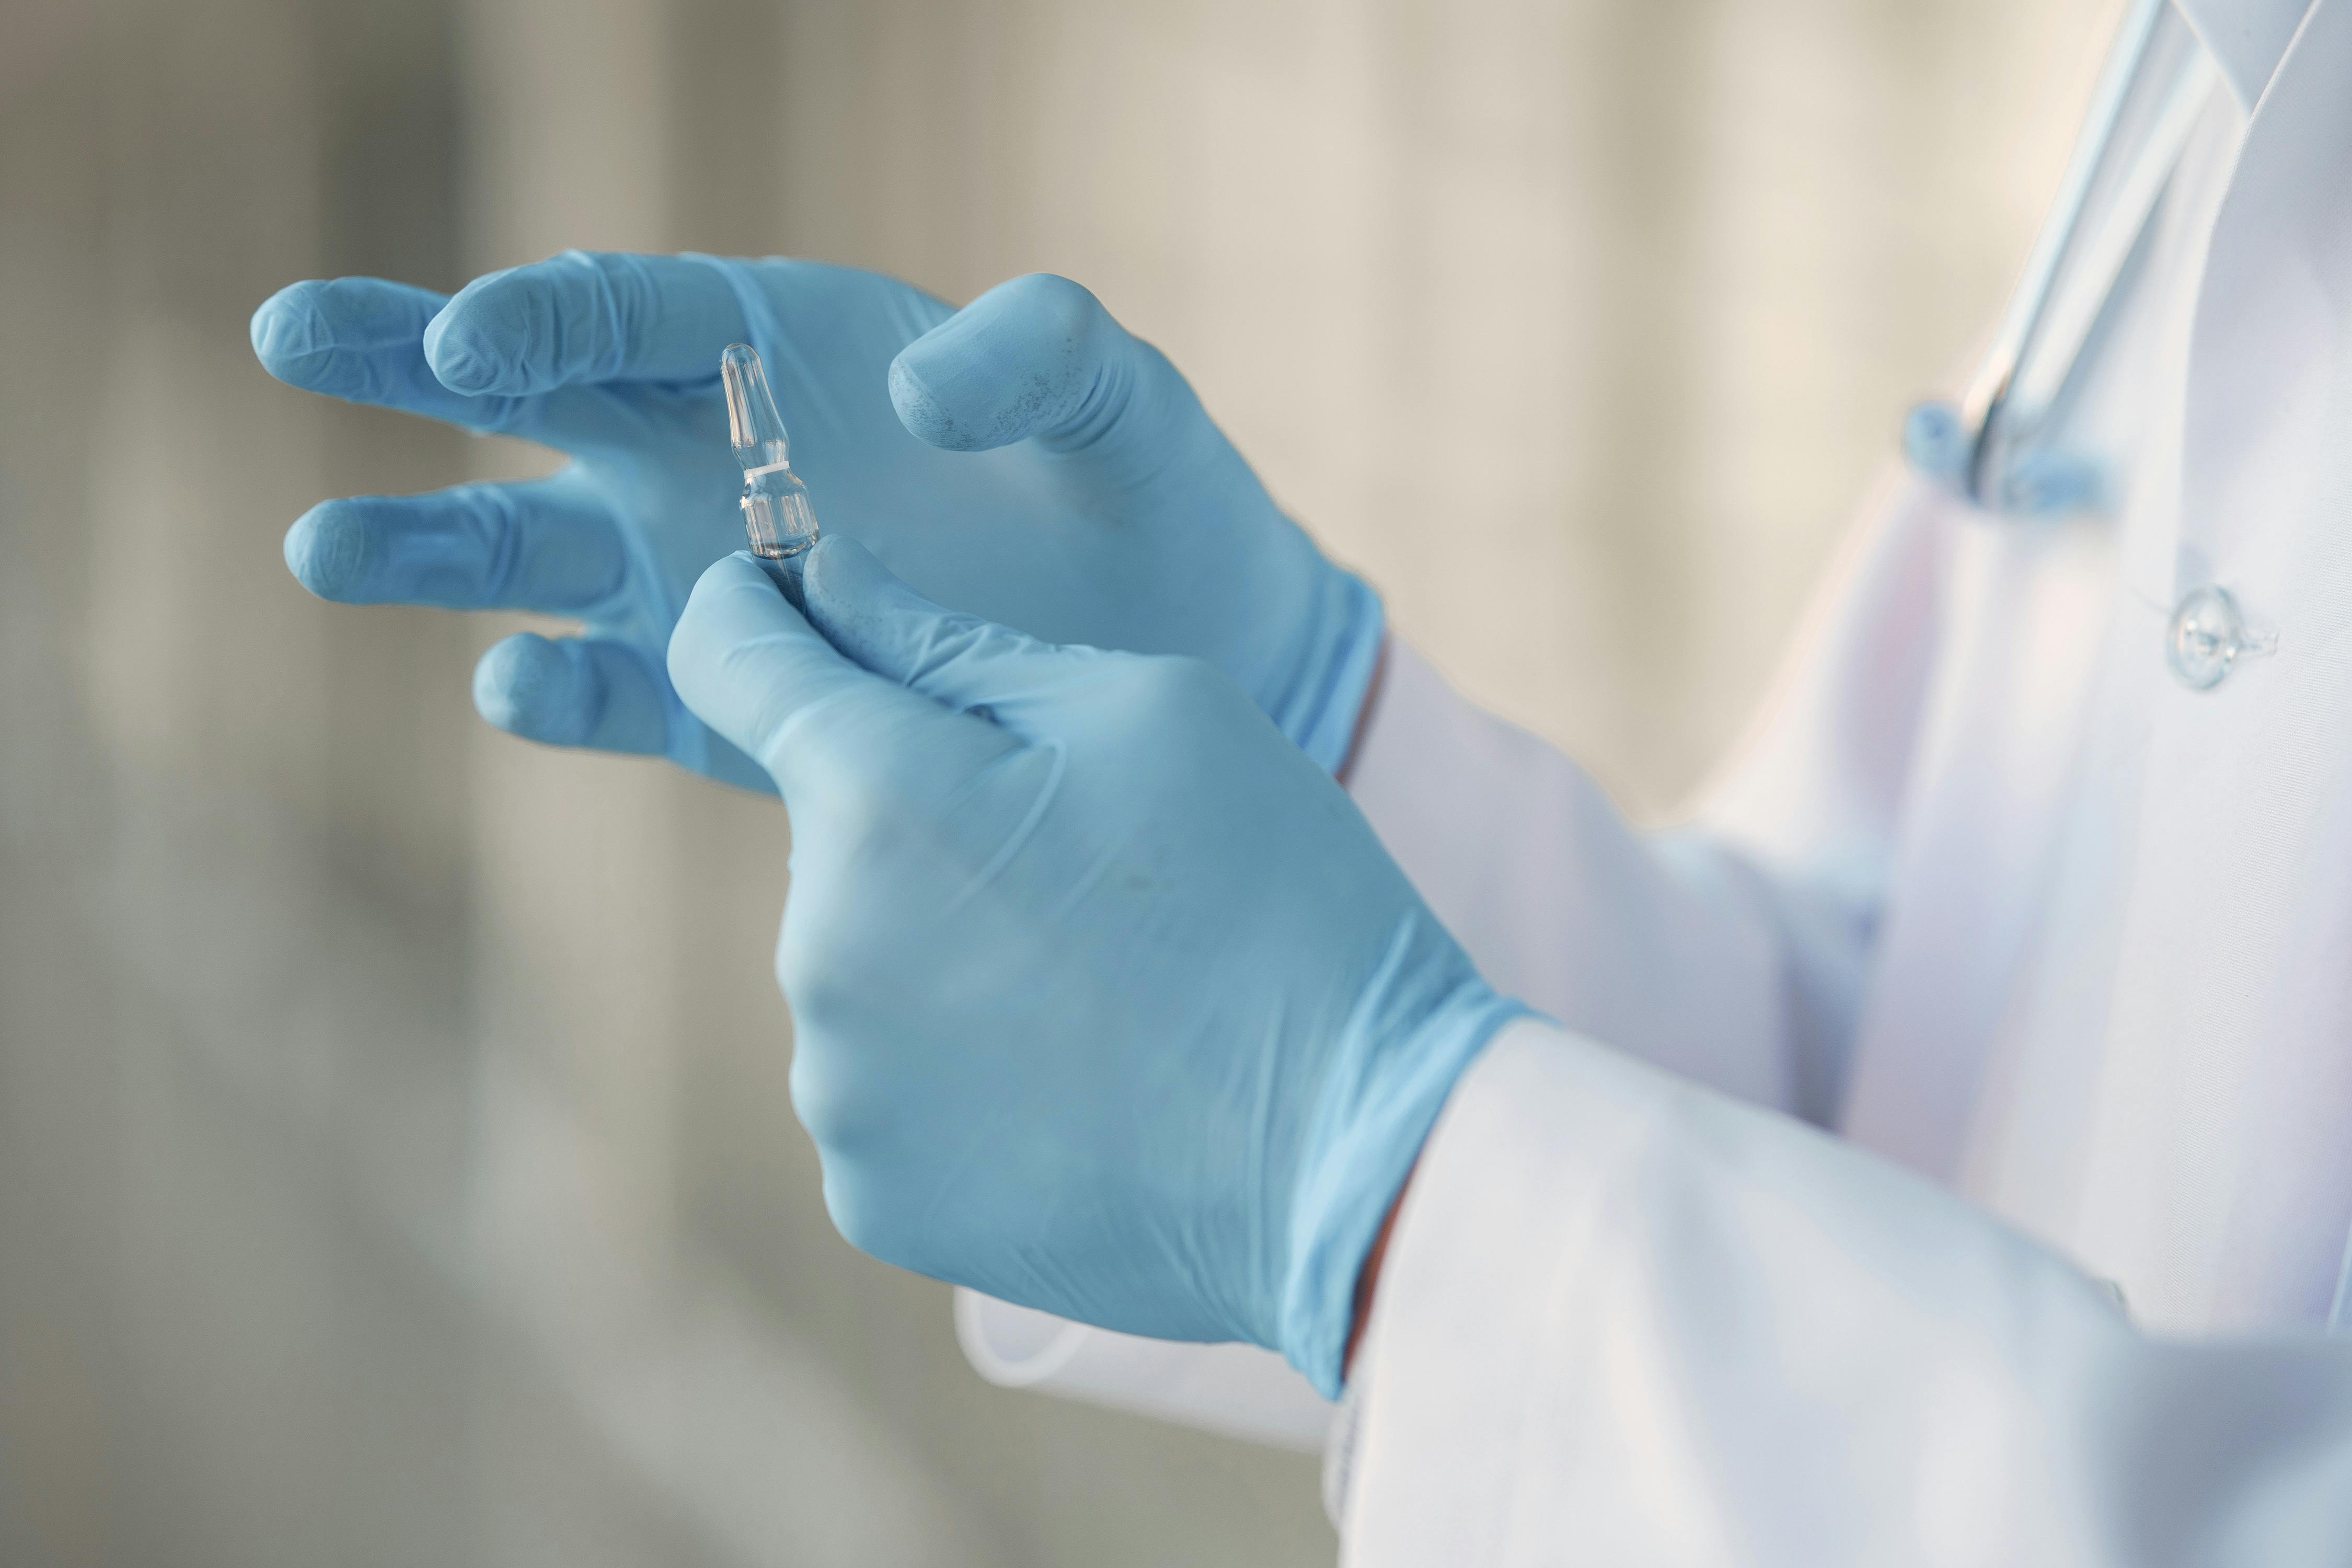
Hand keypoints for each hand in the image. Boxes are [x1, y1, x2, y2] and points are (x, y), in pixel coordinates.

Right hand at [252, 252, 1383, 792]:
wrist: (1188, 658)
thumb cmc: (1155, 499)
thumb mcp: (1122, 401)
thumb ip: (1044, 352)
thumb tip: (913, 387)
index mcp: (787, 350)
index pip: (633, 309)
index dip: (544, 312)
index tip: (471, 342)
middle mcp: (719, 455)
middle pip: (535, 398)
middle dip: (409, 362)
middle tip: (287, 331)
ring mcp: (714, 582)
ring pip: (537, 553)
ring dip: (432, 547)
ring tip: (324, 546)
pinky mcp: (737, 703)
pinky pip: (625, 692)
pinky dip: (561, 692)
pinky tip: (514, 687)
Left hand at [665, 536, 1522, 1392]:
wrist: (1365, 1156)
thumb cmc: (1275, 901)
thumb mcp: (1149, 709)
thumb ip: (950, 641)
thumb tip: (823, 587)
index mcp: (877, 800)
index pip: (728, 658)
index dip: (754, 611)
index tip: (791, 603)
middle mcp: (818, 951)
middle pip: (826, 827)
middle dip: (919, 809)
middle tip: (1082, 852)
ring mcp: (840, 1094)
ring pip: (859, 961)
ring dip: (941, 944)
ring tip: (1100, 985)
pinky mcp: (877, 1199)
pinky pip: (887, 1086)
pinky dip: (959, 1067)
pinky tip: (1081, 1078)